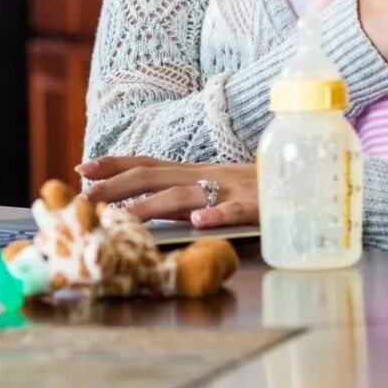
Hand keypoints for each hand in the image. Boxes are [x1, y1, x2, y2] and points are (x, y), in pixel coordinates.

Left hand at [74, 156, 257, 228]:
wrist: (306, 180)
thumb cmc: (256, 189)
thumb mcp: (214, 187)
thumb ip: (182, 192)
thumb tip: (142, 204)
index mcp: (194, 171)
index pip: (146, 163)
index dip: (114, 164)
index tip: (82, 168)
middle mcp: (205, 176)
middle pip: (154, 177)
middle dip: (116, 186)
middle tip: (84, 198)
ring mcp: (230, 189)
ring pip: (185, 196)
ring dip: (152, 205)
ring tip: (125, 217)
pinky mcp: (256, 206)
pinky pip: (233, 211)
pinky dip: (215, 216)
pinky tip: (198, 224)